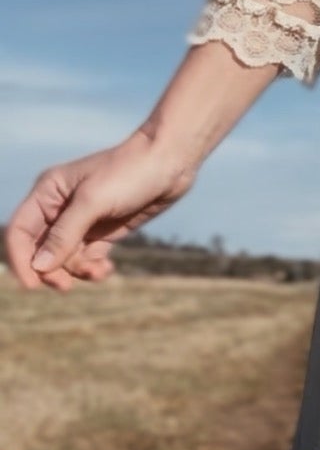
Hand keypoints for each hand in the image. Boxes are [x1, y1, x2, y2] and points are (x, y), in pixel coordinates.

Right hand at [4, 128, 198, 292]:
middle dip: (51, 270)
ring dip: (77, 270)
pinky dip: (93, 269)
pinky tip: (106, 269)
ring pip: (64, 258)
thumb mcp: (93, 202)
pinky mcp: (102, 232)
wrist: (170, 164)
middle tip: (67, 285)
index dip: (20, 260)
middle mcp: (59, 208)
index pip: (20, 232)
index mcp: (47, 192)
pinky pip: (87, 259)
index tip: (33, 285)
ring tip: (99, 271)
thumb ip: (64, 234)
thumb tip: (39, 266)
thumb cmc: (129, 172)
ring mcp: (81, 222)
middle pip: (40, 250)